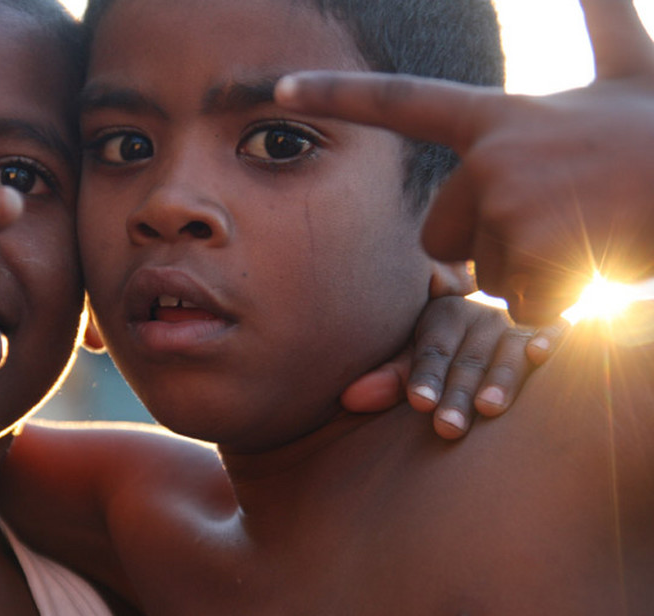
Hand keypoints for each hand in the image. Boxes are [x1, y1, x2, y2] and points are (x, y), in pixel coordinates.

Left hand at [277, 0, 653, 325]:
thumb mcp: (636, 68)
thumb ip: (605, 21)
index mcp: (500, 119)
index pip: (402, 102)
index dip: (337, 94)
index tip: (279, 85)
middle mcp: (493, 158)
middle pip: (443, 234)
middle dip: (492, 243)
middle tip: (564, 216)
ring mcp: (512, 206)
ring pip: (488, 272)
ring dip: (534, 269)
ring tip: (589, 232)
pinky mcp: (539, 256)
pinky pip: (524, 304)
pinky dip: (560, 301)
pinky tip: (599, 263)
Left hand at [343, 296, 565, 438]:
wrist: (490, 333)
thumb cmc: (443, 358)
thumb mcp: (414, 364)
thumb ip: (388, 380)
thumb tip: (349, 400)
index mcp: (443, 315)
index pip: (432, 351)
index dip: (424, 377)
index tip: (419, 403)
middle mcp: (481, 317)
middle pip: (467, 361)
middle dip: (457, 396)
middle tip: (447, 428)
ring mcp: (517, 325)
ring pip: (507, 355)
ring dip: (499, 380)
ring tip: (488, 409)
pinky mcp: (550, 330)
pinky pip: (554, 331)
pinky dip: (549, 339)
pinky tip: (541, 354)